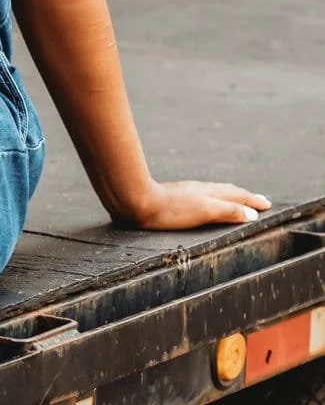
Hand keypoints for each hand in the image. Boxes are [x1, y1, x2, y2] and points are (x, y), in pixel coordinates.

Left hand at [121, 180, 271, 230]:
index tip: (267, 204)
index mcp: (210, 194)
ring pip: (215, 192)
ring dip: (230, 196)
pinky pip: (203, 195)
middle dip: (245, 197)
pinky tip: (205, 202)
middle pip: (228, 191)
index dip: (253, 201)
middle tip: (259, 201)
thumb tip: (252, 214)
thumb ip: (227, 211)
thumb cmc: (170, 210)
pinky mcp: (176, 197)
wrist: (137, 201)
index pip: (237, 196)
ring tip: (237, 200)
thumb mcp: (203, 211)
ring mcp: (188, 192)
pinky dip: (214, 198)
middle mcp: (201, 190)